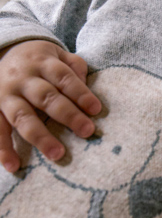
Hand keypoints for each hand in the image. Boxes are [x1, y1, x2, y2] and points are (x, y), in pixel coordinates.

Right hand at [0, 40, 101, 172]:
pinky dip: (4, 149)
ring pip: (22, 116)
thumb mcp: (58, 54)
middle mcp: (22, 78)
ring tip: (57, 154)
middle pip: (46, 97)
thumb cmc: (40, 60)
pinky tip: (14, 165)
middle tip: (87, 131)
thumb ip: (75, 67)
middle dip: (67, 115)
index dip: (80, 93)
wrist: (5, 52)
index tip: (96, 109)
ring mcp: (6, 94)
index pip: (64, 77)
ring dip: (39, 136)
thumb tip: (87, 89)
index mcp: (42, 63)